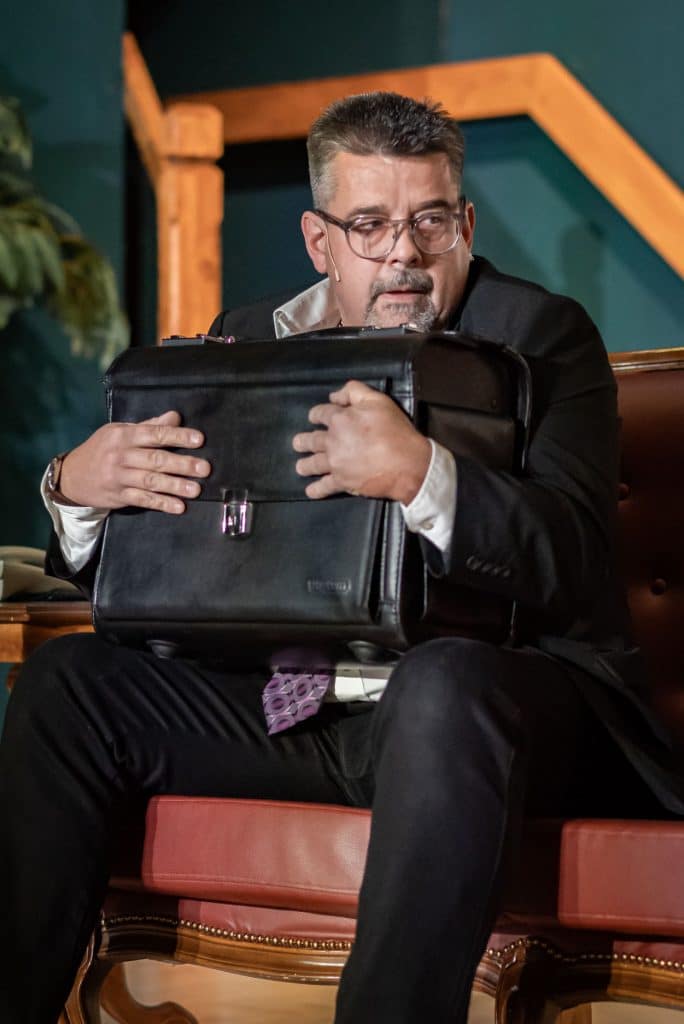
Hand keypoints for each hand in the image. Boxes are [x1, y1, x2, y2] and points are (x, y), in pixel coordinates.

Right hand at [58, 411, 210, 513]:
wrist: (71, 476)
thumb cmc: (102, 450)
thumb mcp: (119, 432)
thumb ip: (149, 426)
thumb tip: (176, 416)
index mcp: (123, 435)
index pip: (154, 434)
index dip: (177, 436)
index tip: (199, 439)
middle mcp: (121, 455)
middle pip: (155, 459)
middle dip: (182, 464)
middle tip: (205, 468)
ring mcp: (119, 477)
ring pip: (151, 481)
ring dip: (175, 486)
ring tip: (196, 489)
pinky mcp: (119, 496)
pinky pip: (143, 500)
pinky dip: (161, 503)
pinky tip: (178, 507)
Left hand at [293, 380, 430, 501]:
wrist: (406, 464)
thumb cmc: (395, 431)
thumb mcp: (378, 400)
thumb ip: (354, 391)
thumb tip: (334, 396)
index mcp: (340, 419)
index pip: (321, 413)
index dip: (316, 415)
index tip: (314, 418)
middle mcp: (332, 441)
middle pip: (311, 440)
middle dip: (303, 441)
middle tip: (298, 443)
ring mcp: (335, 463)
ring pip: (313, 463)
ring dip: (305, 465)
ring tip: (300, 467)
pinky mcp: (342, 481)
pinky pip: (324, 486)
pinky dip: (316, 489)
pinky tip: (310, 491)